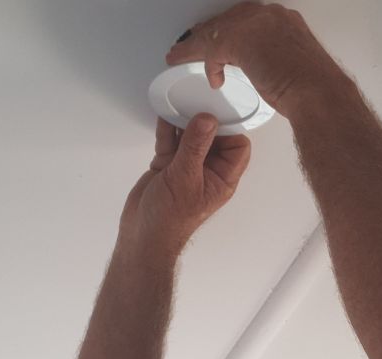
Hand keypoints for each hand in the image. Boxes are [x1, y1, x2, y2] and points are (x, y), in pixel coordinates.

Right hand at [119, 114, 251, 258]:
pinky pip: (171, 140)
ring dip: (185, 121)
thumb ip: (195, 146)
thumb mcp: (185, 177)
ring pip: (191, 136)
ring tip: (181, 102)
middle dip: (206, 120)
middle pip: (214, 137)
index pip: (238, 146)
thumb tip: (208, 119)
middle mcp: (208, 170)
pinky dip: (168, 128)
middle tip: (198, 100)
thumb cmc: (170, 218)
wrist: (143, 235)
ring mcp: (187, 167)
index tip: (217, 111)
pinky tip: (165, 113)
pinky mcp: (168, 165)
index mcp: (222, 177)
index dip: (231, 129)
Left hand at [164, 2, 344, 117]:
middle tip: (189, 46)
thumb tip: (259, 66)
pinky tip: (212, 78)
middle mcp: (270, 15)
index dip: (227, 30)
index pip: (246, 19)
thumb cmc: (312, 89)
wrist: (318, 94)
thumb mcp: (291, 65)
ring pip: (215, 32)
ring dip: (195, 48)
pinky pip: (212, 50)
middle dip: (206, 34)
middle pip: (227, 20)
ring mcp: (256, 24)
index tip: (216, 41)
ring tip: (179, 57)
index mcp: (284, 19)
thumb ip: (273, 58)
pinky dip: (208, 65)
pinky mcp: (241, 40)